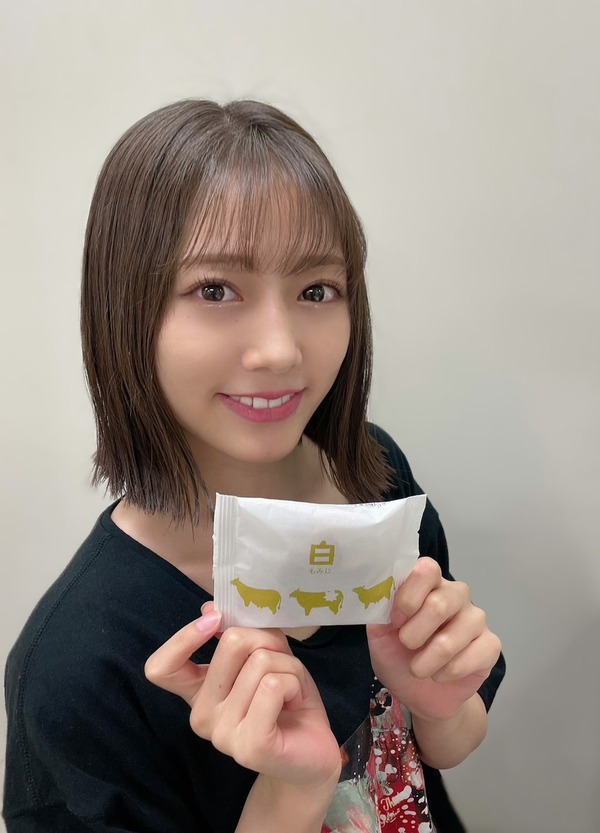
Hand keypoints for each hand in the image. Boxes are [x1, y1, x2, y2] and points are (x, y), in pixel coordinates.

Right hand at [144, 607, 340, 789]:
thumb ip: (240, 634)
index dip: (183, 638)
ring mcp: (222, 734)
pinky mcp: (250, 745)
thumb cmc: (287, 698)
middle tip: (282, 661)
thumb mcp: (266, 655)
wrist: (314, 750)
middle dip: (268, 640)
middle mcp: (202, 715)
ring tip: (291, 689)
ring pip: (260, 662)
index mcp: (199, 692)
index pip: (160, 668)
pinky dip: (294, 682)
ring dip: (288, 666)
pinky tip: (296, 702)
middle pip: (232, 643)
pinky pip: (272, 685)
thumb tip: (210, 609)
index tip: (215, 620)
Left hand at [367, 557, 501, 722]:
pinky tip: (440, 675)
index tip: (395, 621)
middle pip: (440, 604)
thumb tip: (381, 593)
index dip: (408, 595)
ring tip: (418, 668)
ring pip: (453, 637)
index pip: (426, 569)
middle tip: (406, 646)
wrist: (420, 693)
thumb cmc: (398, 656)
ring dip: (427, 661)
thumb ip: (381, 610)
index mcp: (428, 584)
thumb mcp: (380, 633)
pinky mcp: (491, 644)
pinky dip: (448, 672)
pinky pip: (473, 656)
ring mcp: (476, 618)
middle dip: (414, 634)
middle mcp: (456, 594)